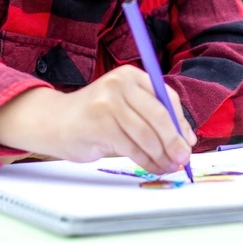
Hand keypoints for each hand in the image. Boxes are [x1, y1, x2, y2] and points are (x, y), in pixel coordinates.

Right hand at [0, 65, 196, 175]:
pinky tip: (152, 166)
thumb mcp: (125, 106)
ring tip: (167, 166)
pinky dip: (146, 160)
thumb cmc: (95, 117)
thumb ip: (151, 116)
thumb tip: (186, 139)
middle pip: (159, 115)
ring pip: (146, 134)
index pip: (166, 97)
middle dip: (174, 141)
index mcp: (131, 75)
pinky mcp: (99, 124)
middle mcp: (120, 84)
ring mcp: (108, 102)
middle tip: (183, 157)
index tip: (189, 141)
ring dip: (161, 155)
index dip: (181, 122)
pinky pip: (132, 147)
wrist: (54, 122)